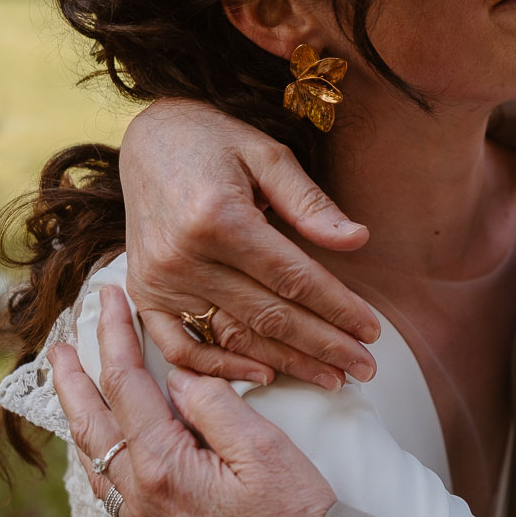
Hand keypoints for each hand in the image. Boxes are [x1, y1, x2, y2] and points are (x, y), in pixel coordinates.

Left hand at [52, 286, 336, 516]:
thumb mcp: (265, 450)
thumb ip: (216, 405)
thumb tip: (180, 377)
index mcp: (164, 468)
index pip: (127, 386)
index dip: (114, 338)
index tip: (108, 301)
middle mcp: (139, 500)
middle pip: (91, 426)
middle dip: (71, 379)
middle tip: (58, 344)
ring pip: (95, 462)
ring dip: (82, 418)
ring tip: (73, 389)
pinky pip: (112, 491)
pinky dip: (102, 455)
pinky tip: (111, 446)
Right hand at [120, 99, 378, 388]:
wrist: (147, 138)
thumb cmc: (215, 141)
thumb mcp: (268, 155)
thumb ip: (310, 202)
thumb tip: (357, 240)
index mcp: (218, 218)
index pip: (293, 279)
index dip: (337, 309)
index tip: (372, 331)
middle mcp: (183, 256)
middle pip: (268, 316)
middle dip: (323, 346)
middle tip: (365, 367)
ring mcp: (158, 280)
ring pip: (233, 337)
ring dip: (286, 363)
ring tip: (331, 378)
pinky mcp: (144, 293)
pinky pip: (179, 346)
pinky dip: (219, 367)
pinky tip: (263, 375)